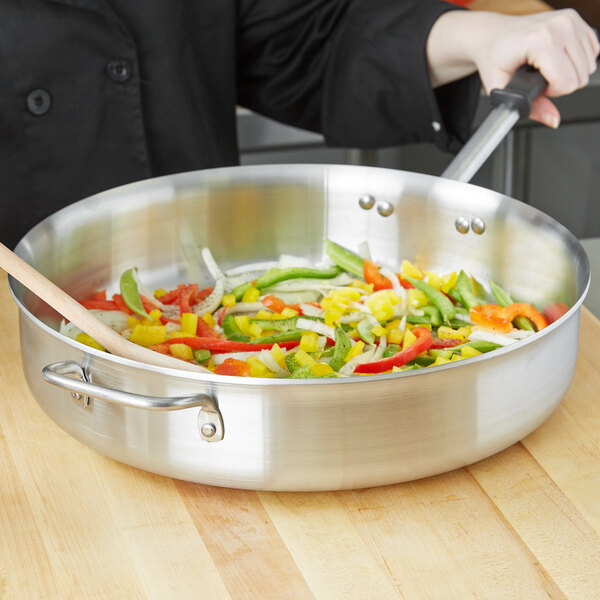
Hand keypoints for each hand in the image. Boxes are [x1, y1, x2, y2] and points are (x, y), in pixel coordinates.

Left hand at [427, 9, 598, 127]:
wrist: (492, 36)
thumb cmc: (494, 58)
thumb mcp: (501, 88)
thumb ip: (532, 109)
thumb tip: (554, 120)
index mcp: (540, 41)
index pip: (567, 82)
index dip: (552, 92)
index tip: (536, 86)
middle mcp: (558, 27)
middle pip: (580, 76)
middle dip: (560, 84)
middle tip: (538, 77)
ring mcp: (569, 20)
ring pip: (589, 65)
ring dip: (568, 72)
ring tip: (545, 67)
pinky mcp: (575, 19)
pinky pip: (591, 51)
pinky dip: (576, 60)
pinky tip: (556, 58)